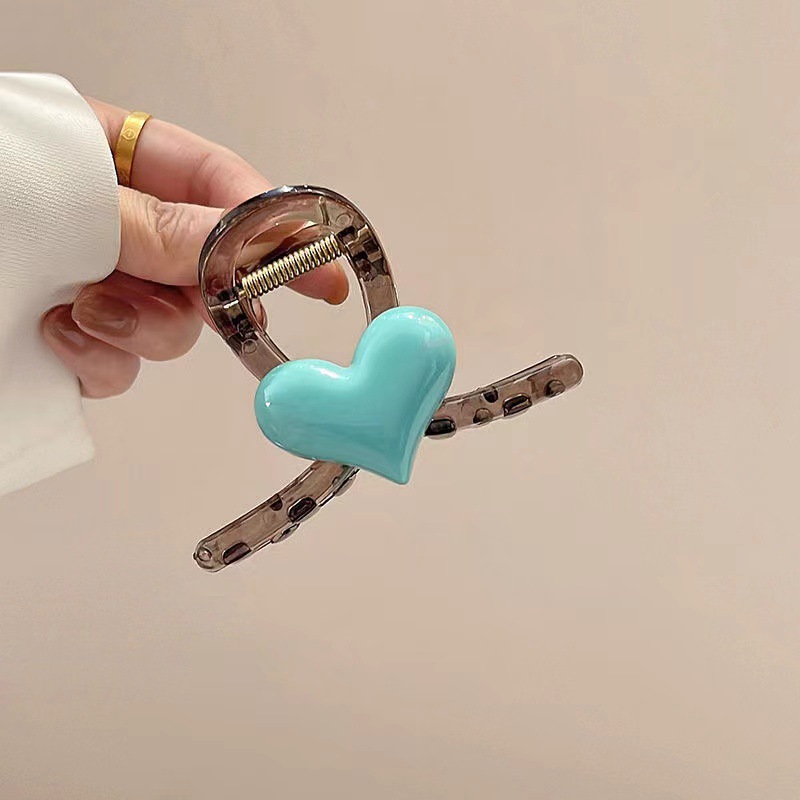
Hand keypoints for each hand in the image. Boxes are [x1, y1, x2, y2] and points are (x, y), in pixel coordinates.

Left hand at [41, 98, 348, 397]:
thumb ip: (152, 223)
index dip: (278, 226)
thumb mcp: (59, 190)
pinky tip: (54, 336)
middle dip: (203, 296)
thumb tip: (242, 243)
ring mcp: (94, 282)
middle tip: (208, 304)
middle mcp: (113, 222)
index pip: (219, 184)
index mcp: (113, 157)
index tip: (323, 271)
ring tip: (83, 311)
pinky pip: (116, 366)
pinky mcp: (70, 337)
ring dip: (140, 331)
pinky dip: (98, 364)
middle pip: (202, 268)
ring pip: (166, 326)